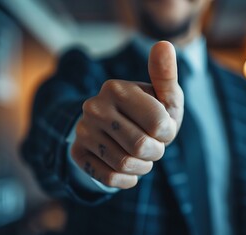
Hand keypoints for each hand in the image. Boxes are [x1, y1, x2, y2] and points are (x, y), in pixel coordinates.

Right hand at [70, 41, 183, 188]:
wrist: (117, 130)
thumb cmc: (149, 113)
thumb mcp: (163, 96)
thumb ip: (165, 75)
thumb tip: (164, 44)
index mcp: (116, 88)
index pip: (157, 123)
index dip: (167, 132)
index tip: (163, 128)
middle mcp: (93, 107)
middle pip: (141, 146)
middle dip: (156, 151)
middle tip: (152, 144)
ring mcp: (82, 130)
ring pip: (126, 165)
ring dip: (143, 166)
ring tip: (140, 155)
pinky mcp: (77, 152)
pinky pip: (110, 178)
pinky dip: (127, 179)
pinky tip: (128, 168)